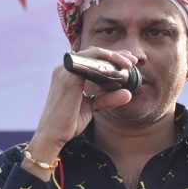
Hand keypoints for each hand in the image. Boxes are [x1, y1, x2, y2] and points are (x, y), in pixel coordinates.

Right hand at [21, 47, 135, 180]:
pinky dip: (107, 60)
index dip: (110, 58)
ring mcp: (65, 70)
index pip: (90, 59)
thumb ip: (107, 98)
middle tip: (133, 60)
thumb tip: (128, 93)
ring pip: (94, 53)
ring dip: (114, 56)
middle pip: (93, 53)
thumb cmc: (68, 122)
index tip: (128, 63)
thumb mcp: (91, 107)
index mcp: (67, 74)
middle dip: (115, 54)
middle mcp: (64, 69)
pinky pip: (90, 59)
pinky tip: (119, 67)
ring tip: (130, 64)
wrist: (53, 135)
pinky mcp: (68, 75)